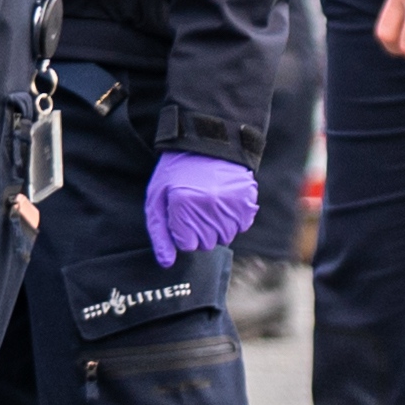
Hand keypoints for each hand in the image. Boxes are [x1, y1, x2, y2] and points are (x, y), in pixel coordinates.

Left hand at [142, 152, 259, 263]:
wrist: (207, 141)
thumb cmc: (176, 172)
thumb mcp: (157, 198)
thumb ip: (160, 233)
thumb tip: (167, 263)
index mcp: (183, 205)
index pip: (187, 245)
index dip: (182, 232)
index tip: (181, 214)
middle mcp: (209, 206)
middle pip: (207, 244)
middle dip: (200, 231)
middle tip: (195, 207)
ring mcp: (230, 203)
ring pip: (226, 237)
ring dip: (218, 225)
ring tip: (210, 202)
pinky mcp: (247, 199)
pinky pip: (242, 225)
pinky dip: (234, 217)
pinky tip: (225, 200)